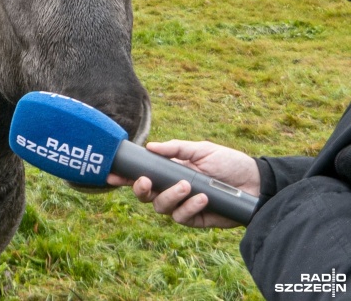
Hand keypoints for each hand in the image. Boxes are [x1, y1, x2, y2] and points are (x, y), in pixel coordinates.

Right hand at [107, 140, 259, 227]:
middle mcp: (172, 190)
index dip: (124, 177)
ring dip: (171, 196)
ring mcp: (183, 206)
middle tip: (146, 181)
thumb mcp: (202, 150)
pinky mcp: (196, 219)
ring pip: (161, 208)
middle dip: (140, 189)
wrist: (256, 183)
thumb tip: (150, 147)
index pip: (143, 176)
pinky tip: (203, 197)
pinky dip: (190, 206)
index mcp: (170, 173)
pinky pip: (183, 217)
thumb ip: (176, 149)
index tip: (110, 175)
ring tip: (188, 185)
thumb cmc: (229, 163)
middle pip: (145, 196)